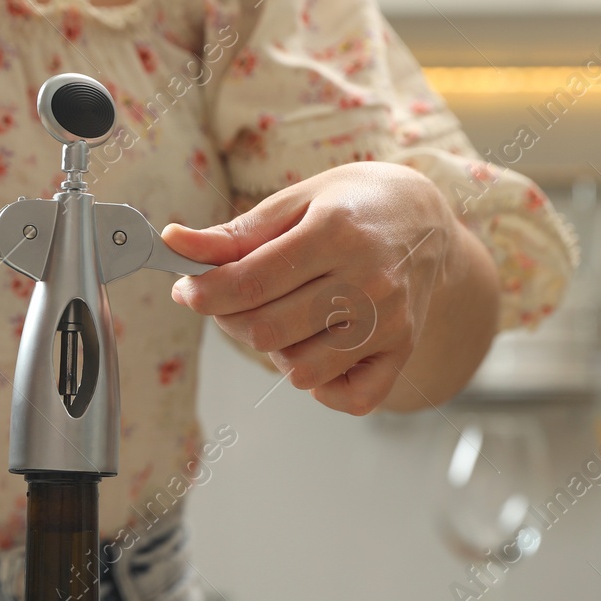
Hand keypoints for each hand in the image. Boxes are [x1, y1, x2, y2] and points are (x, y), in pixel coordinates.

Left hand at [162, 161, 466, 414]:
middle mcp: (369, 281)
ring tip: (287, 318)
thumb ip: (235, 233)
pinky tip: (318, 349)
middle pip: (268, 332)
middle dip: (233, 321)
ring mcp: (390, 322)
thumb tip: (174, 243)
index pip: (249, 284)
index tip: (187, 290)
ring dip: (278, 352)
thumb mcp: (294, 202)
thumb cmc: (352, 206)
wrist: (426, 218)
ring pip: (301, 371)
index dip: (204, 293)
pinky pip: (349, 398)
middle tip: (234, 302)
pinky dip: (324, 386)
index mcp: (336, 233)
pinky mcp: (403, 351)